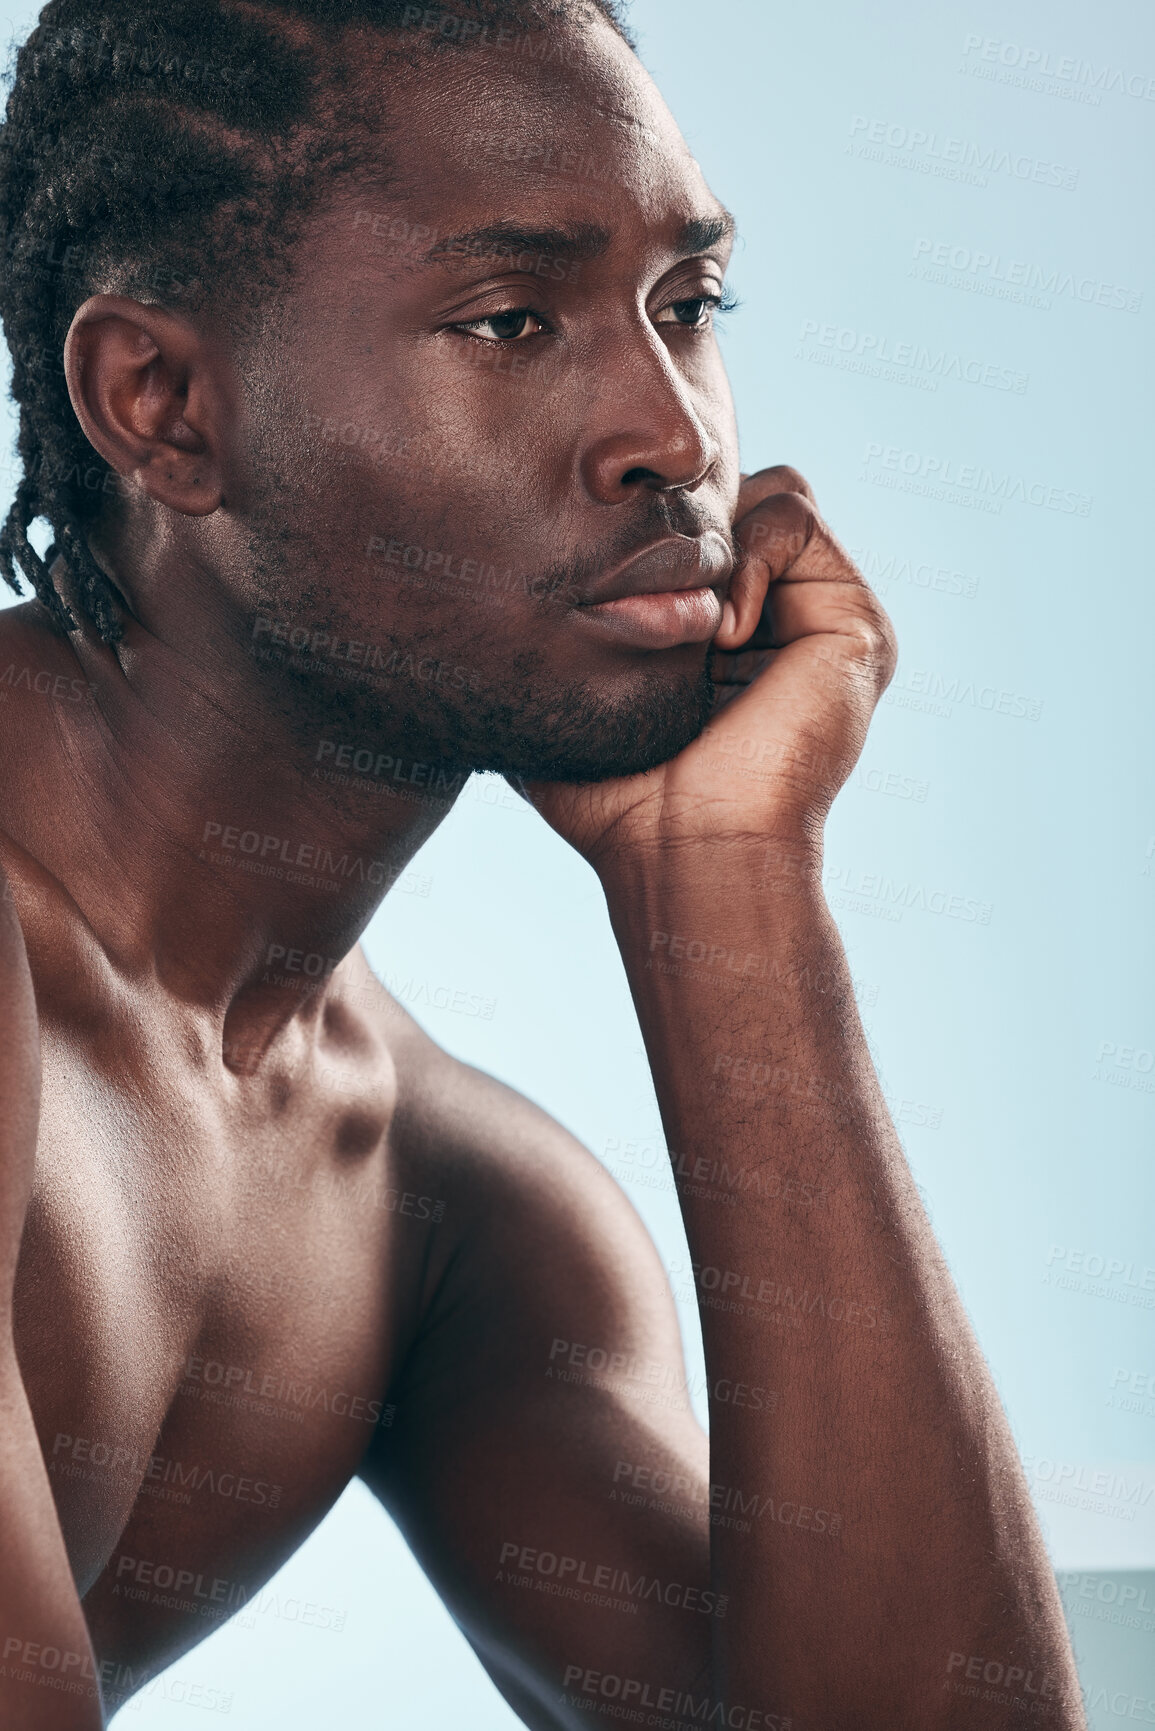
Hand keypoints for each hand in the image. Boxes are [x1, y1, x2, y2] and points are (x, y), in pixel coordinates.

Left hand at [523, 466, 896, 873]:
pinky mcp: (855, 624)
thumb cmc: (617, 799)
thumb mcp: (568, 697)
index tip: (613, 587)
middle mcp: (776, 621)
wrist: (686, 848)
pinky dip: (752, 555)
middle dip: (683, 526)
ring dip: (717, 545)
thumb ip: (555, 637)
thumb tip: (482, 587)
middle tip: (656, 601)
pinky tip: (724, 633)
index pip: (693, 524)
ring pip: (770, 492)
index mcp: (722, 636)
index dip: (647, 529)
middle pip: (733, 496)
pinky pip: (798, 516)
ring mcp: (819, 619)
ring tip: (694, 628)